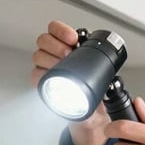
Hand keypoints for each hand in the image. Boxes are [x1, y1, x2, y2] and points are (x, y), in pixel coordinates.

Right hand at [31, 20, 108, 144]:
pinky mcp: (43, 83)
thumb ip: (103, 69)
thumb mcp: (103, 76)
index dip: (61, 30)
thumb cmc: (96, 92)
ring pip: (38, 55)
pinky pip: (35, 75)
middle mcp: (55, 55)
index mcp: (68, 47)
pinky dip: (43, 75)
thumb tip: (110, 66)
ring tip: (64, 65)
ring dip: (50, 58)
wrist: (91, 115)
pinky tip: (53, 76)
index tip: (73, 38)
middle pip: (44, 40)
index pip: (55, 29)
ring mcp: (47, 68)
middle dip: (56, 44)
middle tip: (69, 53)